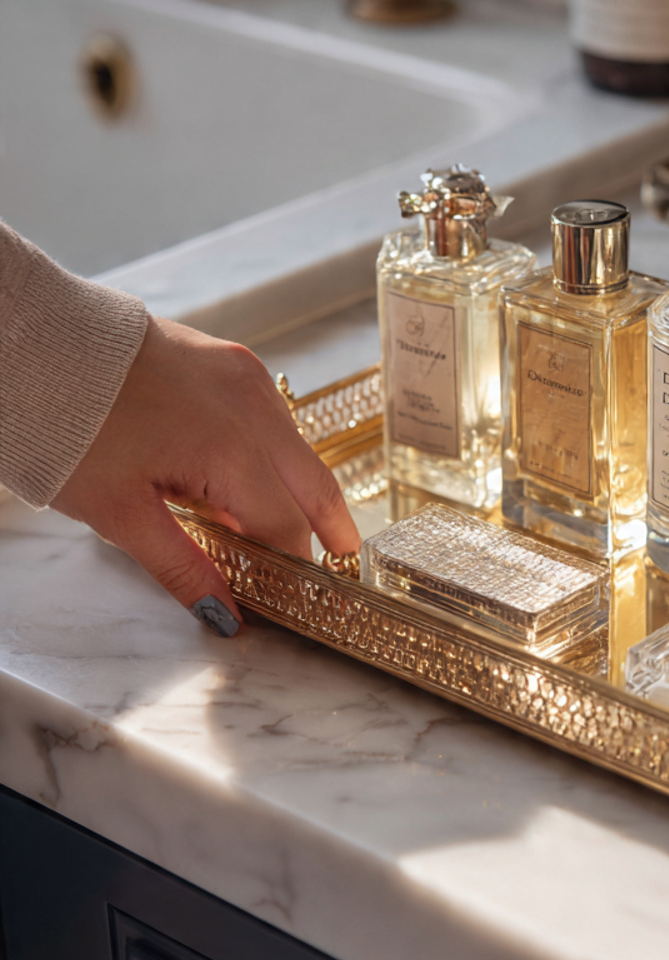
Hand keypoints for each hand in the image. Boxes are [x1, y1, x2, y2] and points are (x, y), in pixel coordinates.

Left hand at [52, 317, 361, 635]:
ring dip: (297, 490)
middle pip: (316, 486)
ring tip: (279, 527)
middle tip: (339, 565)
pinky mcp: (236, 362)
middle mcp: (256, 410)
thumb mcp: (120, 513)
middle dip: (329, 530)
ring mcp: (250, 380)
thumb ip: (183, 567)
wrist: (37, 347)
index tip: (287, 597)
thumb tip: (224, 613)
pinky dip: (271, 453)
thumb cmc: (69, 429)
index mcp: (232, 451)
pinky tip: (244, 477)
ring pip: (298, 449)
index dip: (289, 569)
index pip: (286, 527)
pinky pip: (273, 418)